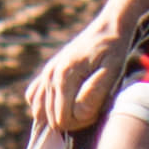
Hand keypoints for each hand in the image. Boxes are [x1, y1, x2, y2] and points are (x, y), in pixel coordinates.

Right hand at [27, 10, 137, 133]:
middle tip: (93, 107)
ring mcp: (45, 73)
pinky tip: (65, 101)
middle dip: (73, 120)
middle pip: (51, 119)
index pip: (63, 119)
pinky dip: (46, 105)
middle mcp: (50, 75)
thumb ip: (96, 91)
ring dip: (59, 115)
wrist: (108, 27)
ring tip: (80, 105)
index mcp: (65, 76)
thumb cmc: (115, 49)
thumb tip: (79, 110)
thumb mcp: (113, 70)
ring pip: (39, 112)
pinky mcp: (46, 72)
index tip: (98, 109)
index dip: (82, 121)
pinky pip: (34, 98)